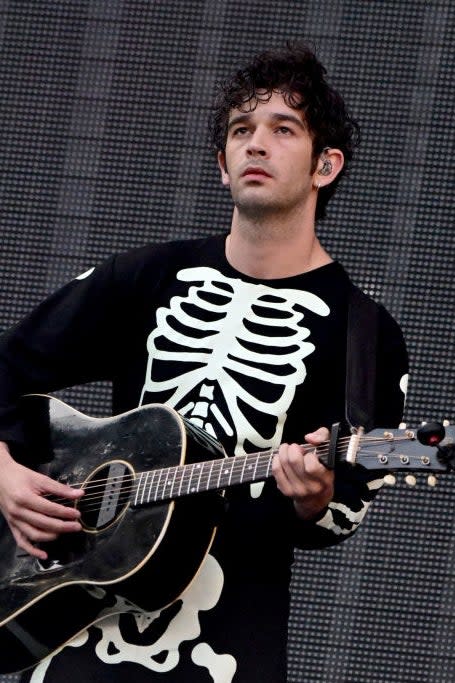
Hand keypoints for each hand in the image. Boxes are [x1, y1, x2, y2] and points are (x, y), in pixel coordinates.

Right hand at [0, 443, 83, 559]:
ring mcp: (14, 521)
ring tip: (66, 532)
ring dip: (52, 536)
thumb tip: (79, 494)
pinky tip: (44, 555)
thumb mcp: (40, 478)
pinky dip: (33, 550)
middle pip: (43, 524)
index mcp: (24, 498)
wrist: (0, 477)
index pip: (49, 509)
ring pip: (34, 535)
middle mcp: (18, 512)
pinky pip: (21, 542)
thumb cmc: (20, 476)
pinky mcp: (12, 526)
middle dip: (63, 526)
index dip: (65, 513)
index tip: (77, 514)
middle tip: (76, 526)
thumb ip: (60, 488)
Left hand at [272, 427, 333, 519]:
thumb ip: (323, 438)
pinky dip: (276, 460)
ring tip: (288, 450)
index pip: (312, 466)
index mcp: (325, 479)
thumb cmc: (323, 472)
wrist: (316, 499)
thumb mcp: (329, 453)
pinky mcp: (286, 490)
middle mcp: (311, 487)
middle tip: (296, 448)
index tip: (310, 454)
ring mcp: (297, 490)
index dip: (309, 455)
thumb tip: (310, 437)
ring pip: (283, 464)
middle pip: (294, 461)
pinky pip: (276, 470)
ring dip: (284, 451)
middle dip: (293, 448)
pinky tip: (281, 457)